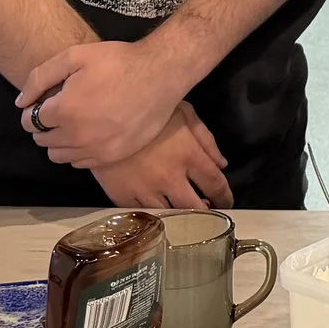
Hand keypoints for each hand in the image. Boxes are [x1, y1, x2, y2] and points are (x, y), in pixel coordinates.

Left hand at [17, 39, 185, 169]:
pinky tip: (89, 132)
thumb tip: (21, 102)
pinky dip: (78, 151)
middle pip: (42, 140)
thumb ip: (40, 77)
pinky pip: (81, 163)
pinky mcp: (112, 157)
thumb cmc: (118, 61)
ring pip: (59, 155)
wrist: (160, 74)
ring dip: (59, 140)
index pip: (30, 121)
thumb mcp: (75, 56)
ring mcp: (96, 150)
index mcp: (64, 110)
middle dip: (44, 125)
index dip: (33, 109)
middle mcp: (77, 136)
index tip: (44, 101)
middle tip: (60, 109)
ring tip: (74, 122)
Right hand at [89, 103, 232, 209]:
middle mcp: (170, 177)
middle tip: (207, 211)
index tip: (226, 201)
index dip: (225, 196)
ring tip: (184, 214)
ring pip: (171, 216)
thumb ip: (206, 139)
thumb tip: (222, 164)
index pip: (216, 183)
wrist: (102, 114)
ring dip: (181, 217)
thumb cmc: (148, 110)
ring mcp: (146, 190)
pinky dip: (155, 216)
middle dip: (206, 212)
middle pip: (196, 207)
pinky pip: (144, 215)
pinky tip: (159, 212)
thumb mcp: (184, 113)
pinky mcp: (123, 197)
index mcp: (188, 155)